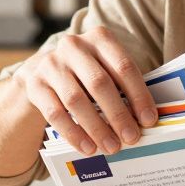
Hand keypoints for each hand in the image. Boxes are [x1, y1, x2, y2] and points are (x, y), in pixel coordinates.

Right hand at [12, 26, 156, 156]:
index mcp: (100, 38)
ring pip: (76, 100)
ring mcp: (51, 64)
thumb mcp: (105, 69)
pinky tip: (88, 147)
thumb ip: (123, 87)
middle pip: (100, 83)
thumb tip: (145, 121)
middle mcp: (74, 46)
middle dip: (118, 114)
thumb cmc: (86, 74)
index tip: (149, 120)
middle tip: (131, 138)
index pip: (124, 67)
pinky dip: (74, 133)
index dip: (139, 96)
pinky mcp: (35, 84)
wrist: (43, 73)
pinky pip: (55, 113)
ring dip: (97, 128)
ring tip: (111, 147)